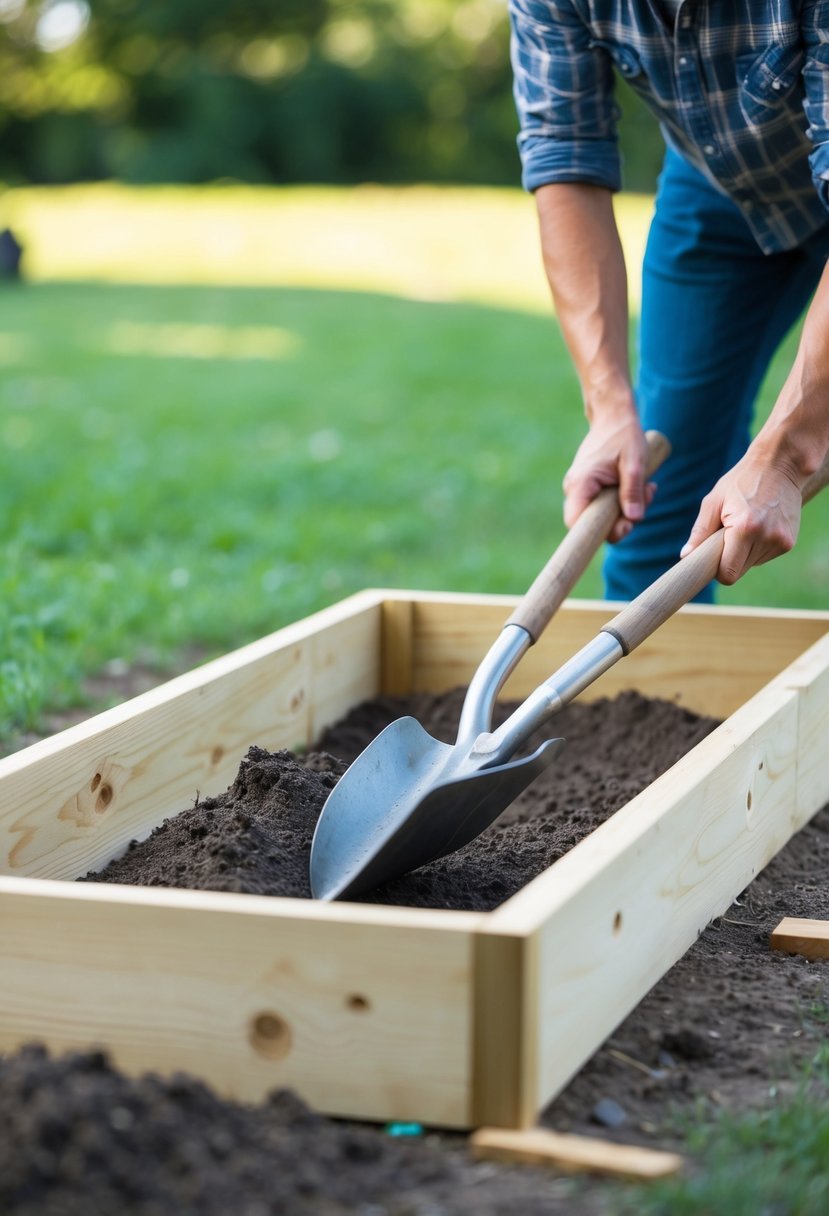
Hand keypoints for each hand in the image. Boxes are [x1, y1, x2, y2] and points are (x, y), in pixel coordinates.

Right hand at [563, 416, 653, 542]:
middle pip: (592, 523)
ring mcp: (582, 489)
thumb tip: (633, 518)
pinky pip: (606, 505)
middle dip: (622, 520)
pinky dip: (625, 500)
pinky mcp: (591, 488)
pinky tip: (641, 486)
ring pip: (603, 515)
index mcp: (581, 483)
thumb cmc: (623, 434)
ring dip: (628, 508)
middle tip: (646, 499)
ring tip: (648, 487)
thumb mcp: (635, 462)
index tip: (624, 526)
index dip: (597, 533)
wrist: (614, 415)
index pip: (576, 523)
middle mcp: (575, 489)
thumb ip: (632, 491)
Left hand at [680, 449, 802, 583]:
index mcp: (745, 529)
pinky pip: (764, 556)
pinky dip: (756, 547)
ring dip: (743, 553)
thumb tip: (685, 556)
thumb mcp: (714, 501)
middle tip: (726, 536)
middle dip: (728, 559)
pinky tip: (758, 526)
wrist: (780, 465)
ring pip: (751, 565)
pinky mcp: (789, 542)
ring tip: (745, 526)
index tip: (711, 558)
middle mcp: (767, 538)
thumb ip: (700, 531)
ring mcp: (781, 542)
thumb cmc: (741, 481)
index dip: (716, 570)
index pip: (728, 573)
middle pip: (739, 571)